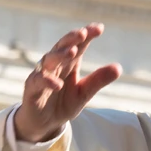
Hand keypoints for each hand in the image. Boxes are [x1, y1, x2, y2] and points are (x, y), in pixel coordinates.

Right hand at [14, 23, 121, 142]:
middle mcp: (55, 65)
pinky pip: (38, 82)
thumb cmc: (64, 103)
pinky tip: (58, 84)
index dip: (87, 35)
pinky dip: (47, 81)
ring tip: (72, 52)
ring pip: (49, 60)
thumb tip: (119, 67)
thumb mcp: (85, 92)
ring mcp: (42, 75)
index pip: (79, 45)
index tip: (99, 27)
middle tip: (83, 33)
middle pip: (62, 47)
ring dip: (60, 55)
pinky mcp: (32, 89)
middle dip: (72, 39)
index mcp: (70, 63)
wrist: (45, 123)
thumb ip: (98, 80)